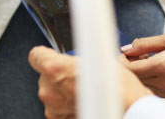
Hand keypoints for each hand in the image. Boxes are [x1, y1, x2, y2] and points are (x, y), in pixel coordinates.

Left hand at [28, 46, 151, 117]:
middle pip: (45, 76)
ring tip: (84, 91)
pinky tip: (84, 101)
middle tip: (79, 75)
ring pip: (52, 93)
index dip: (46, 54)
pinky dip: (67, 105)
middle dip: (59, 74)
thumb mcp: (98, 58)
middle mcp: (49, 90)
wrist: (128, 110)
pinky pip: (58, 109)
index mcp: (54, 69)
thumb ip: (76, 58)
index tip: (52, 55)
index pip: (36, 56)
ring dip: (63, 91)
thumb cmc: (117, 88)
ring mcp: (53, 109)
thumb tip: (75, 55)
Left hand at [122, 33, 164, 97]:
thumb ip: (145, 44)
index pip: (130, 69)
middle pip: (134, 79)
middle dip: (129, 67)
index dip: (121, 61)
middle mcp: (164, 81)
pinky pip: (153, 90)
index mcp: (162, 64)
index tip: (123, 53)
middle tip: (133, 55)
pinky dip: (149, 81)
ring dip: (139, 75)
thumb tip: (126, 48)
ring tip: (146, 61)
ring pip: (143, 86)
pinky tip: (156, 70)